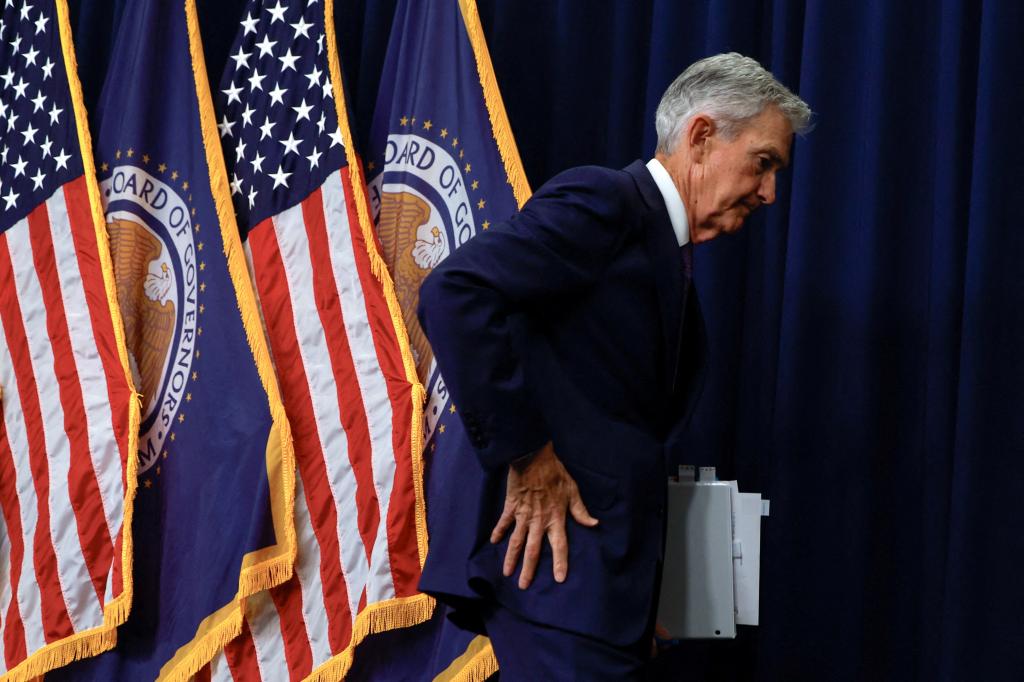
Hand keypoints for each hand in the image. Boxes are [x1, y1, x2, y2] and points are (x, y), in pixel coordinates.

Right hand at [489, 441, 598, 588]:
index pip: (559, 545)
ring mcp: (523, 515)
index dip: (560, 562)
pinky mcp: (511, 506)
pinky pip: (503, 522)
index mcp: (555, 518)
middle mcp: (538, 521)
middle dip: (528, 569)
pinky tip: (494, 542)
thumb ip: (580, 510)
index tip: (559, 579)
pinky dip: (498, 531)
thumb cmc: (555, 473)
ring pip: (516, 541)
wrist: (533, 457)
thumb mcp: (572, 490)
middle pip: (533, 550)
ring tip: (506, 573)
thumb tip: (594, 524)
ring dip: (511, 558)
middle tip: (523, 586)